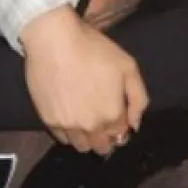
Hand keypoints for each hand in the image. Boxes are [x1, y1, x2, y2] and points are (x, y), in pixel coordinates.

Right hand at [19, 6, 148, 154]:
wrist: (54, 41)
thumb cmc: (94, 49)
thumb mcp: (128, 66)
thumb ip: (138, 98)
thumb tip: (135, 124)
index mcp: (112, 114)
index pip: (121, 134)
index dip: (121, 125)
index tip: (117, 114)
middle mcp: (91, 126)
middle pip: (102, 146)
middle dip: (106, 136)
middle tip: (102, 117)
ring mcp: (68, 126)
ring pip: (82, 146)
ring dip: (87, 138)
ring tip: (86, 118)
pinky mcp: (48, 120)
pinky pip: (61, 138)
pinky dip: (68, 133)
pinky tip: (70, 116)